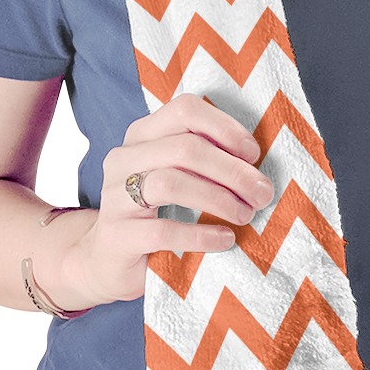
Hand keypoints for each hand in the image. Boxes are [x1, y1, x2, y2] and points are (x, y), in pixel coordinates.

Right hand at [58, 94, 272, 306]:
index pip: (185, 110)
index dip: (224, 127)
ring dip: (218, 198)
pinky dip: (200, 235)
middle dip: (232, 170)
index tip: (253, 154)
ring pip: (171, 183)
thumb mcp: (177, 176)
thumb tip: (256, 162)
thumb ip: (204, 160)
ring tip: (245, 214)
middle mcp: (124, 158)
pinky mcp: (117, 235)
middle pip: (185, 148)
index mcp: (142, 135)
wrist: (107, 259)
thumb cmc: (154, 213)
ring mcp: (115, 196)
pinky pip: (162, 230)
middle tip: (261, 193)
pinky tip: (225, 240)